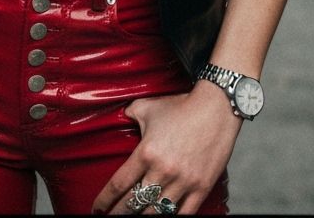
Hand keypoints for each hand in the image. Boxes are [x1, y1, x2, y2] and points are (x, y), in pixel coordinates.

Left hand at [92, 83, 241, 214]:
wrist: (216, 108)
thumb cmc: (180, 106)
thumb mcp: (147, 106)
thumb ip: (129, 114)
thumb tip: (120, 117)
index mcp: (146, 152)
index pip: (119, 184)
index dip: (105, 200)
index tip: (97, 209)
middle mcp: (162, 171)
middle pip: (134, 203)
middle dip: (119, 214)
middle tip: (111, 217)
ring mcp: (183, 182)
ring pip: (156, 213)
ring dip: (142, 217)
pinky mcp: (201, 188)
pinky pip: (183, 214)